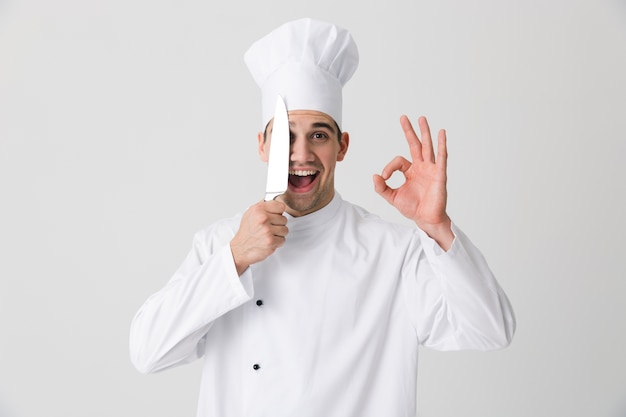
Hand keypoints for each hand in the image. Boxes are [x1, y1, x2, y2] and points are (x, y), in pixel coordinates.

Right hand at [230, 200, 287, 274]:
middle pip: (284, 219)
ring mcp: (267, 230)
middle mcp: (263, 218)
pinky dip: (277, 242)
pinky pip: (283, 240)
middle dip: (278, 224)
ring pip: (285, 230)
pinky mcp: (271, 241)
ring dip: (279, 234)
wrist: (240, 248)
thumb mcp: (250, 213)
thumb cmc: (246, 232)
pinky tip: (269, 241)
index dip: (278, 212)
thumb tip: (274, 199)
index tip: (275, 215)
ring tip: (269, 234)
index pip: (281, 206)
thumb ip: (262, 205)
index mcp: (258, 209)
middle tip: (268, 227)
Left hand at [373, 115, 453, 249]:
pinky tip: (441, 133)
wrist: (426, 219)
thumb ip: (381, 188)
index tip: (384, 177)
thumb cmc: (413, 208)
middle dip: (409, 131)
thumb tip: (374, 175)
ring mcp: (431, 169)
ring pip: (427, 147)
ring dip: (424, 132)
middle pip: (415, 144)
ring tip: (421, 118)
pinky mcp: (439, 174)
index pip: (399, 160)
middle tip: (403, 117)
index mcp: (411, 171)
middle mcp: (421, 167)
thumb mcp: (392, 197)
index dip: (389, 167)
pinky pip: (441, 157)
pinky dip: (441, 145)